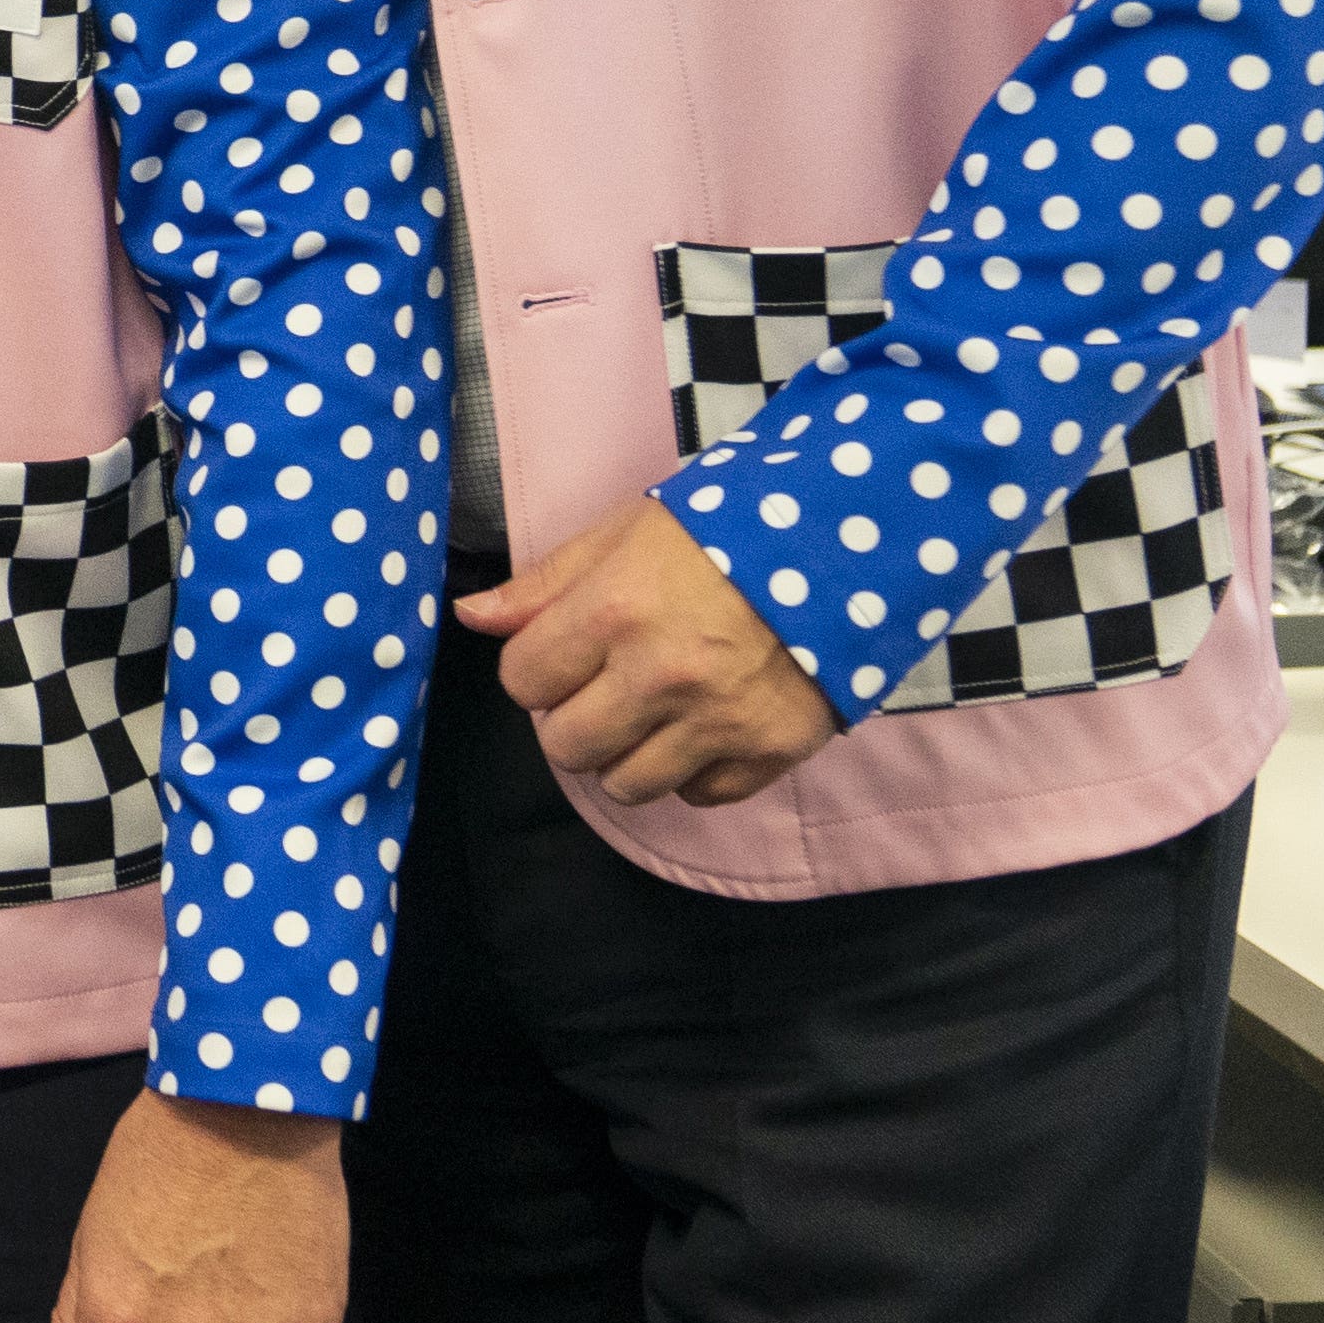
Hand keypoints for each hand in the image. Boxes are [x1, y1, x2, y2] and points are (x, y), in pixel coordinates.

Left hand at [460, 496, 833, 808]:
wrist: (850, 542)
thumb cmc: (729, 528)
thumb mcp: (627, 533)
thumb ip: (546, 584)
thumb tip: (472, 617)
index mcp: (616, 610)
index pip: (523, 680)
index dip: (537, 668)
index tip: (565, 653)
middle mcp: (662, 675)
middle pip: (566, 747)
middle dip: (573, 719)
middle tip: (606, 687)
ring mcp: (719, 721)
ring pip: (627, 785)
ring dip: (627, 753)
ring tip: (653, 711)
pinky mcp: (771, 750)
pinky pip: (700, 795)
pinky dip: (694, 769)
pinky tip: (706, 724)